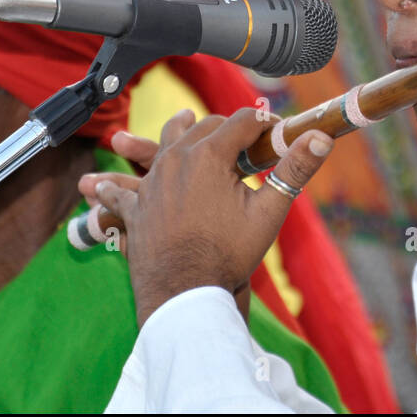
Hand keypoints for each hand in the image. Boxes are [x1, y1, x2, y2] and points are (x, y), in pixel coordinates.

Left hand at [93, 107, 333, 326]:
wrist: (184, 294)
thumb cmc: (228, 254)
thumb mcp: (268, 212)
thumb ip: (295, 171)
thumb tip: (323, 137)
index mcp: (208, 155)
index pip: (241, 122)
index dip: (262, 123)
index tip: (275, 129)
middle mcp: (175, 160)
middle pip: (202, 128)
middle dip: (225, 127)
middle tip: (243, 135)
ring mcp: (151, 184)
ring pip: (159, 147)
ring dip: (165, 135)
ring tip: (172, 123)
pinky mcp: (134, 209)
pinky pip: (119, 192)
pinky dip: (111, 188)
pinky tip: (94, 186)